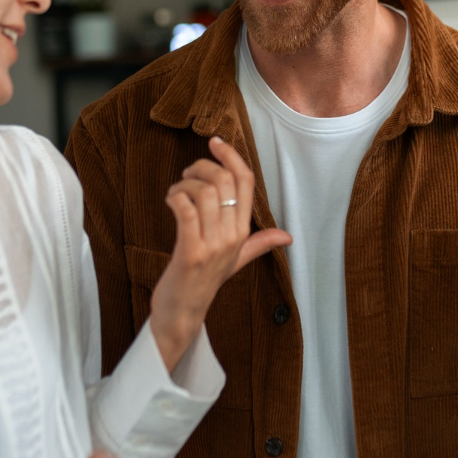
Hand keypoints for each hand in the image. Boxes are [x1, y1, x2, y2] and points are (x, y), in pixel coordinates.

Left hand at [150, 137, 291, 370]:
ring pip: (204, 192)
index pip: (246, 182)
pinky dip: (175, 197)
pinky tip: (169, 200)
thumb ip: (259, 244)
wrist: (183, 315)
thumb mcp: (236, 261)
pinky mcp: (191, 253)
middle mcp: (232, 237)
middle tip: (186, 175)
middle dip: (200, 167)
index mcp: (243, 233)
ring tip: (176, 192)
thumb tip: (287, 237)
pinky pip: (186, 211)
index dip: (232, 156)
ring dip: (184, 183)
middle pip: (223, 181)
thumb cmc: (204, 284)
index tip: (215, 142)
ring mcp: (213, 245)